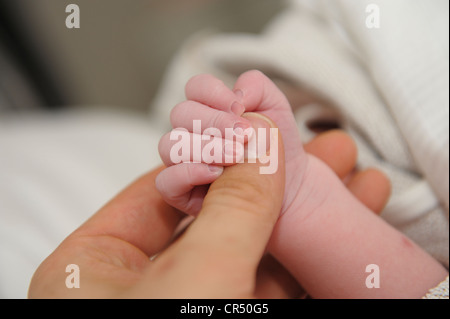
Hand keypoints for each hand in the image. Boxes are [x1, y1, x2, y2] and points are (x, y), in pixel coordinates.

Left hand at [28, 126, 389, 297]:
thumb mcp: (190, 284)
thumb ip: (230, 212)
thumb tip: (258, 145)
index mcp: (102, 266)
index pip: (166, 188)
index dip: (218, 154)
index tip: (263, 129)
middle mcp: (150, 285)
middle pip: (223, 215)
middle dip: (280, 182)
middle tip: (324, 150)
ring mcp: (200, 306)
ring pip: (259, 252)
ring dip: (310, 219)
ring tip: (353, 182)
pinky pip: (281, 287)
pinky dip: (317, 263)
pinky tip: (349, 234)